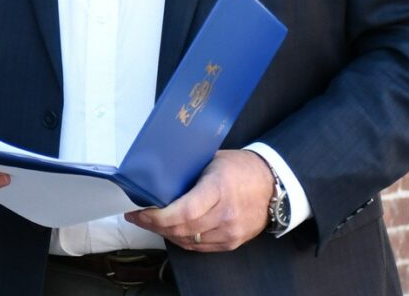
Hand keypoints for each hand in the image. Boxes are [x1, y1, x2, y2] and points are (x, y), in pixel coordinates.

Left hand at [125, 149, 273, 251]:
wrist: (271, 183)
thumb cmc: (237, 167)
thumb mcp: (210, 160)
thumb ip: (186, 172)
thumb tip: (154, 176)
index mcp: (218, 189)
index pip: (184, 212)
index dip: (157, 217)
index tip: (138, 212)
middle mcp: (226, 214)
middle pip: (182, 229)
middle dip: (154, 225)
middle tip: (137, 217)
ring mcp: (232, 231)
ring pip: (189, 241)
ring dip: (165, 234)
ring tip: (150, 223)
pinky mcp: (234, 242)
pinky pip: (201, 247)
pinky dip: (182, 240)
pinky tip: (170, 231)